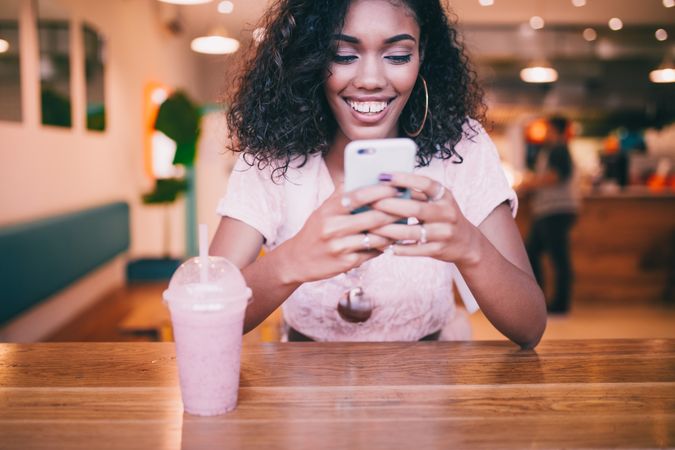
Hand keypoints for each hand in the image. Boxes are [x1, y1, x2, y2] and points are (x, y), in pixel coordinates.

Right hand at [277, 183, 401, 283]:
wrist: (297, 260)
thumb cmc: (316, 230)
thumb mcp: (323, 210)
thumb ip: (342, 195)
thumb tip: (365, 176)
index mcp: (328, 210)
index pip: (359, 195)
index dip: (381, 190)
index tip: (397, 187)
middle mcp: (332, 227)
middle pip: (373, 217)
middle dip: (394, 211)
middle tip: (409, 206)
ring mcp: (339, 246)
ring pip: (376, 237)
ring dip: (393, 231)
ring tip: (405, 224)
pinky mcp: (346, 263)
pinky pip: (372, 253)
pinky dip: (384, 246)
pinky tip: (392, 241)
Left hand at [369, 173, 481, 266]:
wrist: (466, 242)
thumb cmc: (442, 216)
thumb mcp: (437, 200)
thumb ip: (417, 193)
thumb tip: (385, 183)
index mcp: (444, 196)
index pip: (425, 184)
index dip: (405, 179)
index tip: (385, 176)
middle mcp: (447, 213)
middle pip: (416, 209)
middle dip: (391, 206)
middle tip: (371, 203)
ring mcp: (444, 233)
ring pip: (412, 232)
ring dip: (389, 230)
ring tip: (371, 227)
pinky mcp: (438, 250)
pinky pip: (414, 250)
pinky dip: (397, 248)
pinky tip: (382, 245)